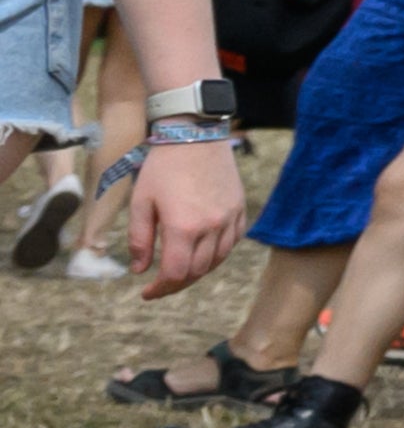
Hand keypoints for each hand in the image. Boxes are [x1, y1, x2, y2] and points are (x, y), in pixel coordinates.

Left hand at [122, 132, 243, 300]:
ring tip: (181, 270)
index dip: (160, 289)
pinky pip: (232, 242)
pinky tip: (204, 251)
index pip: (175, 273)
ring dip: (198, 271)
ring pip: (217, 260)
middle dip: (177, 283)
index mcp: (183, 227)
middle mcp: (211, 227)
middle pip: (198, 271)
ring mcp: (229, 219)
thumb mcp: (141, 202)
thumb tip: (140, 269)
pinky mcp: (240, 209)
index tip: (146, 292)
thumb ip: (139, 239)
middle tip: (160, 285)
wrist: (195, 135)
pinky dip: (218, 253)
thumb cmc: (162, 167)